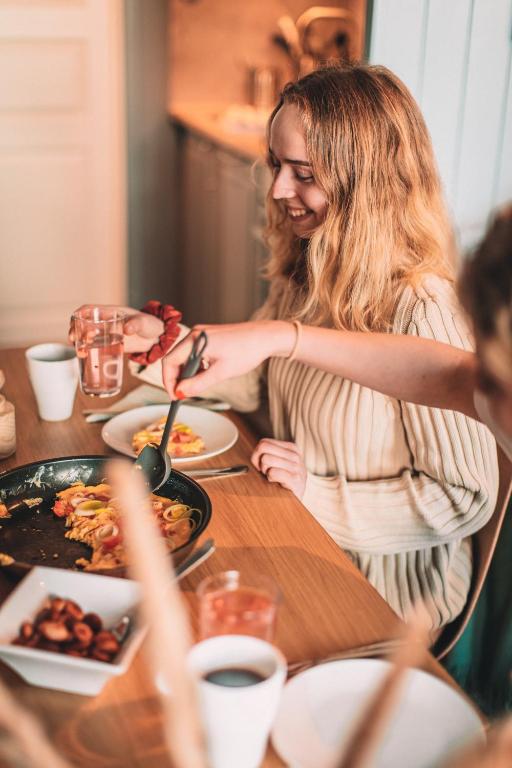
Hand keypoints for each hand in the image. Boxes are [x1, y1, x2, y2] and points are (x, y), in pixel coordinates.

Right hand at [68, 305, 163, 354]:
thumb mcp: (144, 322)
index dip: (78, 315)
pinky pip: (95, 349)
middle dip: (76, 331)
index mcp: (110, 313)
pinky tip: (85, 359)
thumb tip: (126, 329)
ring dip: (80, 344)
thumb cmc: (151, 325)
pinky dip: (88, 353)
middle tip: (75, 341)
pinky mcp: (110, 347)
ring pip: (87, 338)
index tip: (74, 323)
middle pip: (83, 324)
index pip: (89, 310)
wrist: (158, 338)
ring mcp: (106, 335)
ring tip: (81, 353)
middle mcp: (105, 323)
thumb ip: (136, 324)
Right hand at [161, 320, 294, 398]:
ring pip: (184, 356)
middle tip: (184, 394)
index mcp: (195, 340)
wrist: (265, 337)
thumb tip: (181, 393)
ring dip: (187, 373)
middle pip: (175, 358)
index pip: (169, 361)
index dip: (169, 381)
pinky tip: (206, 374)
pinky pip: (194, 353)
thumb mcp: (221, 372)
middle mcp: (195, 334)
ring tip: (197, 386)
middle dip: (177, 378)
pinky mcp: (209, 337)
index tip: (175, 396)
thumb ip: (198, 384)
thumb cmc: (246, 351)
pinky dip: (196, 366)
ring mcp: (201, 334)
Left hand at [251, 438, 306, 498]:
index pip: (264, 442)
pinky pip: (273, 472)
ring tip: (274, 478)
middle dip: (259, 462)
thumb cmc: (283, 482)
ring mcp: (297, 467)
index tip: (261, 466)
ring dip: (266, 471)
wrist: (297, 503)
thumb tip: (255, 453)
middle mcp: (295, 455)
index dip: (257, 455)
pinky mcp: (296, 480)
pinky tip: (278, 483)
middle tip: (266, 472)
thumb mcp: (277, 463)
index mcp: (291, 448)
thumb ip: (267, 453)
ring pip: (266, 459)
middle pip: (263, 448)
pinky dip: (271, 479)